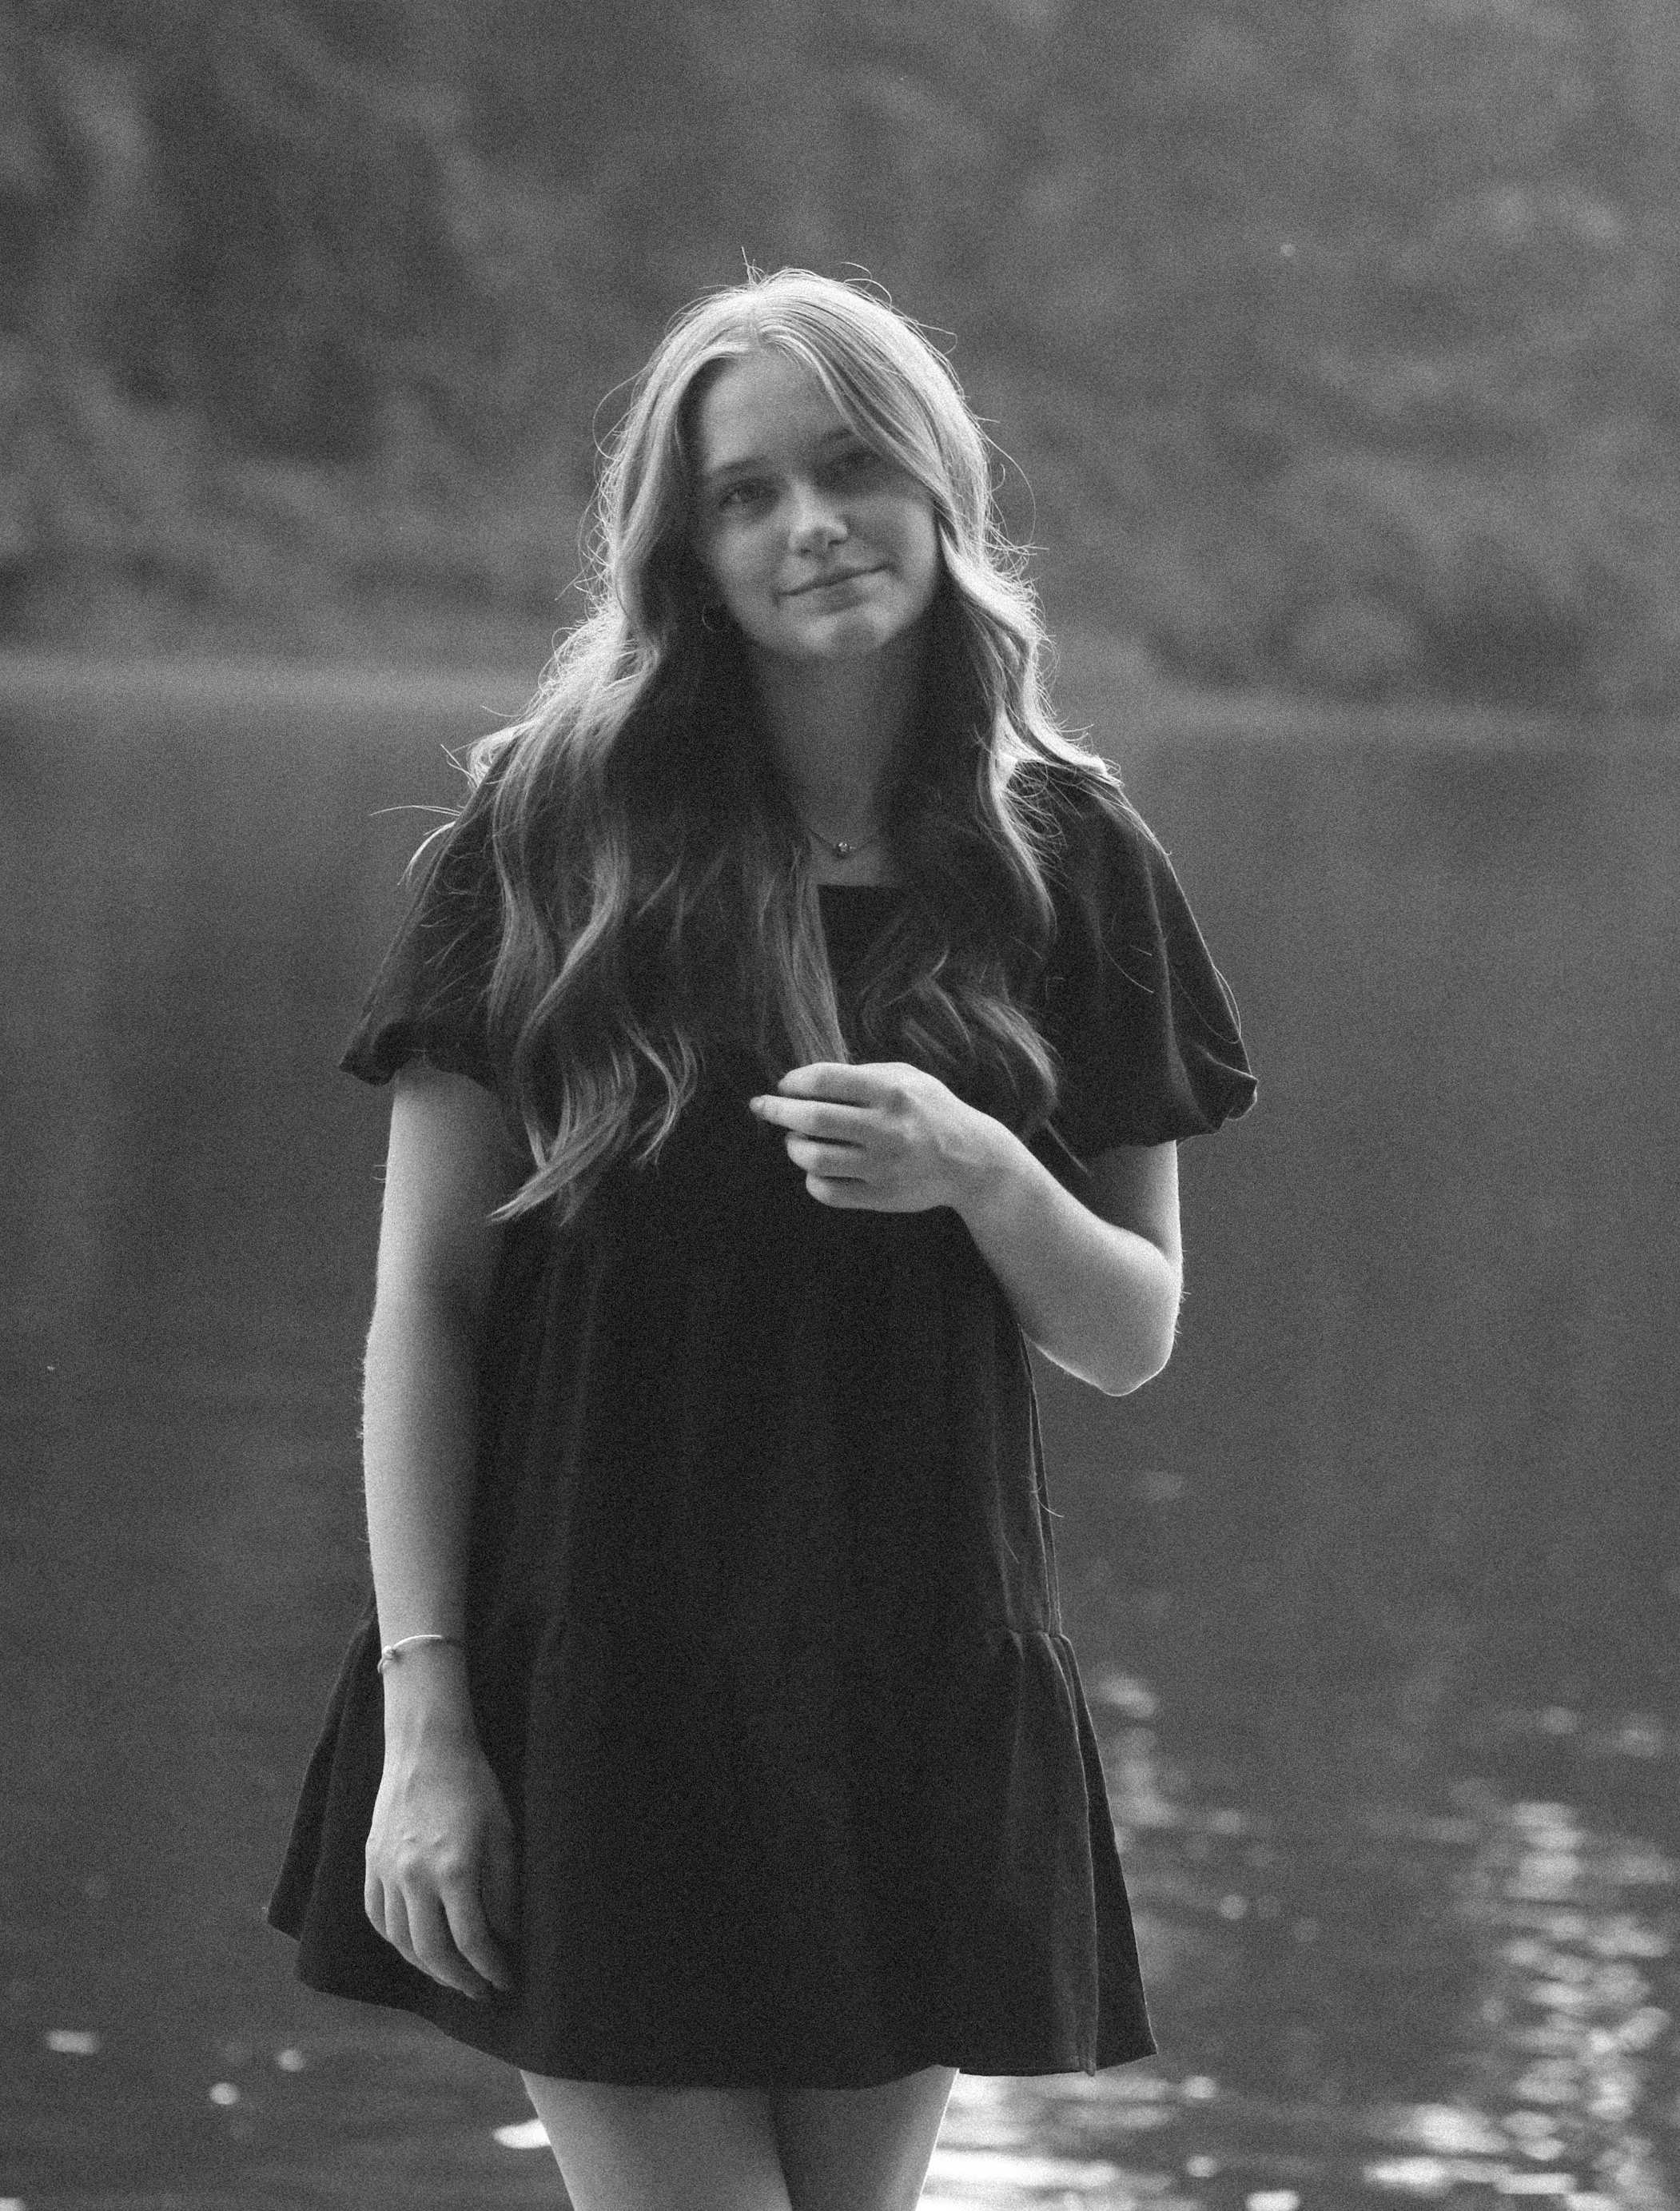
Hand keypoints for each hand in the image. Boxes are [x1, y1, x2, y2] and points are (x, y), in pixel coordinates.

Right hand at [364, 1727, 519, 2000]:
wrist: (426, 1748)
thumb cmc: (474, 1785)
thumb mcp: (503, 1832)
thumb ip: (504, 1889)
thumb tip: (506, 1936)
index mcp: (453, 1868)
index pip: (472, 1939)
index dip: (491, 1967)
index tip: (505, 1980)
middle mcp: (414, 1876)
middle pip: (433, 1951)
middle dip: (460, 1979)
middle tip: (481, 1992)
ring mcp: (386, 1870)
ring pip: (401, 1941)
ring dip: (428, 1967)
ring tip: (452, 1975)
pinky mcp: (370, 1862)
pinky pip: (377, 1917)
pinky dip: (397, 1941)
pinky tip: (416, 1946)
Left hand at [749, 1060, 1005, 1213]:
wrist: (972, 1161)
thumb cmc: (931, 1111)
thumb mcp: (907, 1078)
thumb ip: (862, 1075)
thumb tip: (806, 1081)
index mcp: (891, 1092)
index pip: (825, 1081)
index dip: (794, 1081)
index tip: (785, 1085)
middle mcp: (886, 1129)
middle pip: (812, 1119)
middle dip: (777, 1111)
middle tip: (762, 1107)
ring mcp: (883, 1166)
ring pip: (813, 1159)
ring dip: (793, 1147)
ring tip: (795, 1140)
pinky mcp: (880, 1197)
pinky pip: (827, 1192)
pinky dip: (812, 1180)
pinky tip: (816, 1170)